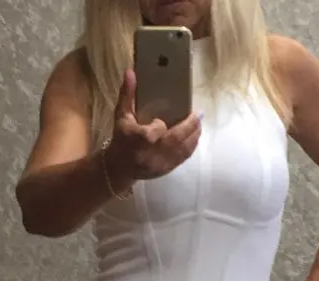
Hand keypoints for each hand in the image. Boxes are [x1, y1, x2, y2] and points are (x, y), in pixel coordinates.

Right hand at [107, 69, 200, 184]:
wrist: (119, 168)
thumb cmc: (121, 139)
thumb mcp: (121, 116)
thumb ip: (127, 94)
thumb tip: (131, 71)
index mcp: (138, 141)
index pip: (155, 130)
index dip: (159, 125)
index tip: (159, 121)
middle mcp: (151, 154)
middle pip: (175, 139)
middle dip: (189, 126)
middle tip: (198, 113)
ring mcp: (160, 164)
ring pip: (183, 149)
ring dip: (194, 135)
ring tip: (199, 122)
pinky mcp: (167, 170)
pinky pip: (183, 158)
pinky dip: (191, 146)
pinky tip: (195, 135)